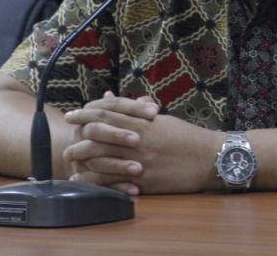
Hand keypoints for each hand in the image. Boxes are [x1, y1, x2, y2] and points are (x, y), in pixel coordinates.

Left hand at [63, 93, 222, 194]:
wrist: (209, 158)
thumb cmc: (186, 137)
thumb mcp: (161, 120)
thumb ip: (135, 110)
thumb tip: (110, 97)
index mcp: (143, 121)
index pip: (107, 113)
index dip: (86, 112)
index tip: (73, 114)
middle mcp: (138, 139)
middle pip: (99, 133)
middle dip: (79, 133)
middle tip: (67, 134)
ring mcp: (139, 160)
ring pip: (101, 156)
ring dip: (82, 156)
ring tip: (69, 156)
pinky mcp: (143, 180)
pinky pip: (112, 180)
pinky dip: (94, 180)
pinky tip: (82, 180)